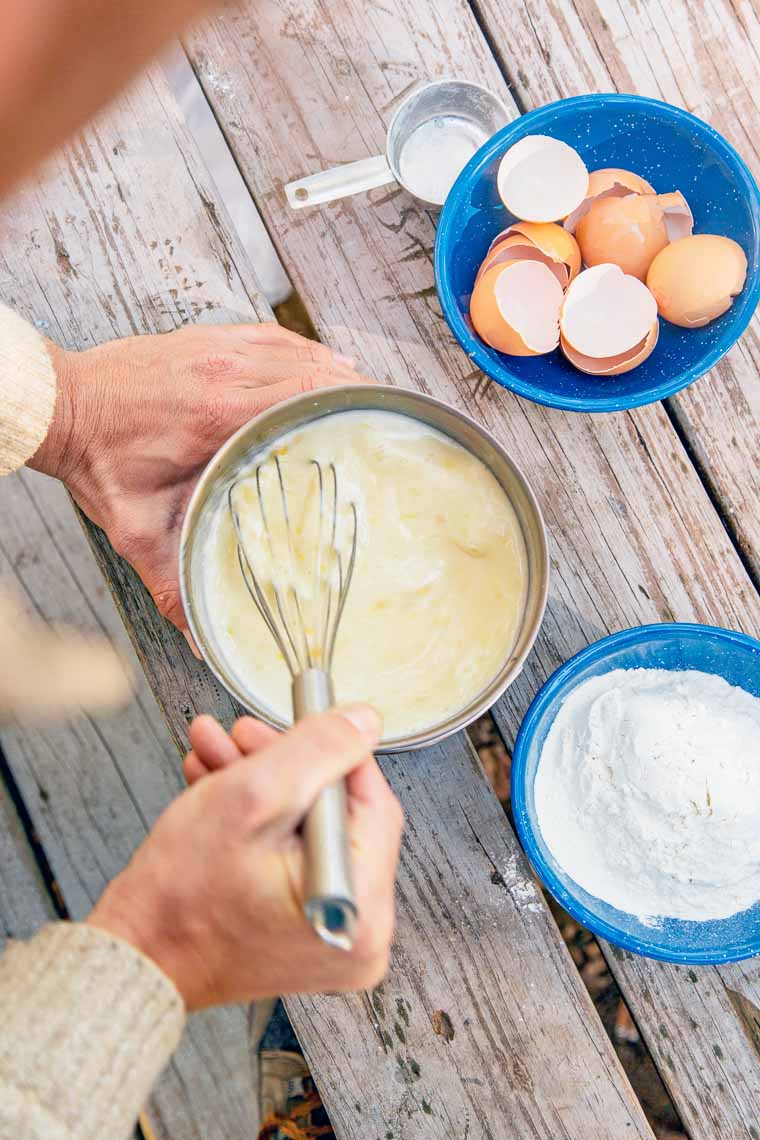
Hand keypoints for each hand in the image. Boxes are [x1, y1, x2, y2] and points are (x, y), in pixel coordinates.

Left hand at [30, 323, 367, 629]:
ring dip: (328, 366)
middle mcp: (221, 370)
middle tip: (376, 412)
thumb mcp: (135, 531)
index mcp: (217, 413)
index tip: (375, 419)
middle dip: (349, 388)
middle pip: (309, 367)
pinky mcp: (200, 337)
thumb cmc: (98, 463)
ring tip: (359, 389)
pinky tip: (317, 360)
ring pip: (291, 346)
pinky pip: (265, 334)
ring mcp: (211, 346)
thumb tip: (200, 638)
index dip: (347, 401)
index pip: (302, 392)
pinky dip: (297, 347)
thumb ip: (171, 584)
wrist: (60, 406)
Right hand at [86, 706, 402, 1009]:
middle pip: (336, 814)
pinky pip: (296, 858)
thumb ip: (318, 750)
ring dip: (262, 785)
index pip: (371, 799)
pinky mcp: (307, 931)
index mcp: (362, 908)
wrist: (134, 957)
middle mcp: (359, 932)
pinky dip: (261, 822)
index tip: (293, 722)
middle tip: (240, 737)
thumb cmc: (180, 898)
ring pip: (309, 830)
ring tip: (217, 756)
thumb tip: (364, 721)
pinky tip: (223, 789)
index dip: (327, 750)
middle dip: (283, 765)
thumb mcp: (251, 796)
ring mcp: (333, 934)